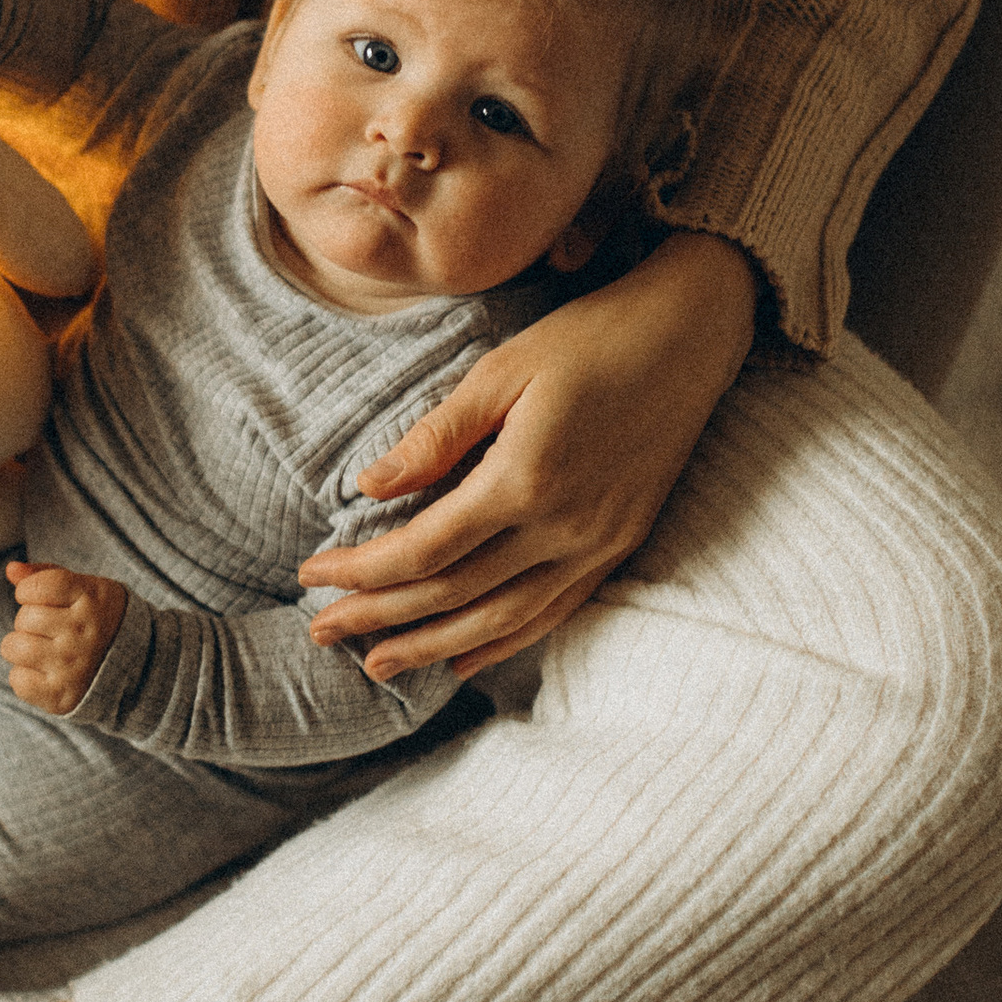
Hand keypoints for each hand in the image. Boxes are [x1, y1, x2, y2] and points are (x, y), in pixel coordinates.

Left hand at [1, 560, 126, 710]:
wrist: (136, 667)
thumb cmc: (97, 620)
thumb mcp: (83, 589)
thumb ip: (45, 575)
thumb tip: (11, 568)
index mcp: (91, 600)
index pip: (36, 587)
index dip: (28, 591)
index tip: (40, 598)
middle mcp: (83, 633)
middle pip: (24, 618)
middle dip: (30, 621)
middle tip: (53, 629)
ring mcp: (72, 667)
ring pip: (13, 647)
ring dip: (21, 647)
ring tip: (44, 649)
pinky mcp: (61, 696)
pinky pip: (17, 680)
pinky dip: (24, 676)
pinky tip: (46, 671)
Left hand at [301, 231, 757, 675]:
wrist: (690, 335)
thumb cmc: (589, 338)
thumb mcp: (501, 371)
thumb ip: (435, 437)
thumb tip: (368, 486)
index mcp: (524, 480)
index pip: (422, 549)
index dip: (361, 571)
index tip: (311, 575)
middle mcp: (563, 527)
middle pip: (454, 595)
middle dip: (380, 619)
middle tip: (320, 633)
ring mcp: (597, 544)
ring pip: (502, 620)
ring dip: (434, 647)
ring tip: (378, 666)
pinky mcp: (620, 546)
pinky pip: (554, 612)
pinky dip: (504, 641)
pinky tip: (465, 658)